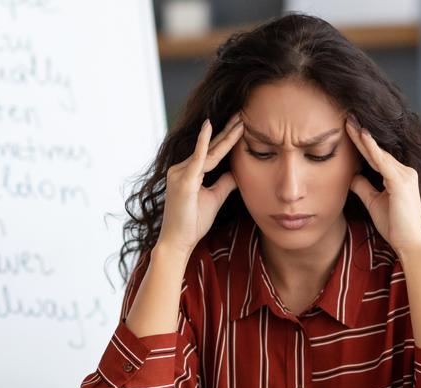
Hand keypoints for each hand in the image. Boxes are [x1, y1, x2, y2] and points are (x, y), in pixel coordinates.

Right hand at [156, 112, 243, 253]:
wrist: (178, 242)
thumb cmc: (192, 223)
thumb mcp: (214, 198)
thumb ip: (224, 183)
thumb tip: (237, 172)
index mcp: (188, 172)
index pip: (212, 152)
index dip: (226, 138)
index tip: (241, 124)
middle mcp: (182, 168)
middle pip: (210, 146)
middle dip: (227, 130)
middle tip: (242, 113)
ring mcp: (181, 173)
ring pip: (208, 151)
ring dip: (225, 134)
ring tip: (240, 119)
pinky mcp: (183, 180)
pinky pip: (197, 158)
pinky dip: (204, 142)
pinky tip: (210, 127)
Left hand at [345, 116, 420, 256]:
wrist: (410, 243)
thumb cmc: (395, 226)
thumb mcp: (374, 203)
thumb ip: (364, 187)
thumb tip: (351, 175)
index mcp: (398, 176)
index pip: (376, 156)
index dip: (361, 143)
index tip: (348, 129)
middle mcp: (404, 172)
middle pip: (377, 150)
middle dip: (360, 134)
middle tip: (347, 117)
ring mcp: (405, 176)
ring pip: (379, 153)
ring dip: (363, 137)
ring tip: (349, 122)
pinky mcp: (401, 183)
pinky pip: (383, 162)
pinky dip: (372, 149)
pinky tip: (362, 136)